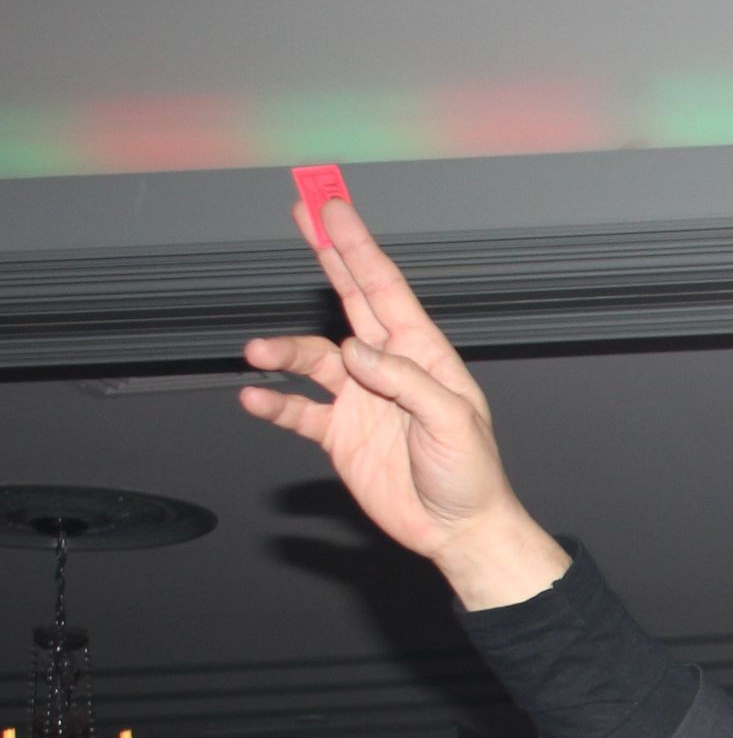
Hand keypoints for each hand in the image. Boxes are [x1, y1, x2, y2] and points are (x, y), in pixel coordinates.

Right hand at [237, 198, 563, 607]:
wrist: (457, 530)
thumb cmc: (472, 475)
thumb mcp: (452, 423)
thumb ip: (405, 383)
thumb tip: (354, 352)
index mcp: (423, 355)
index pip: (384, 289)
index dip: (356, 247)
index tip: (332, 207)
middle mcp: (387, 368)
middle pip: (348, 299)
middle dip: (326, 255)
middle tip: (301, 213)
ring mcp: (361, 399)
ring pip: (311, 358)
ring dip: (282, 351)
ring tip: (258, 351)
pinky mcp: (339, 434)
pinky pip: (298, 408)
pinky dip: (274, 401)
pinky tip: (255, 397)